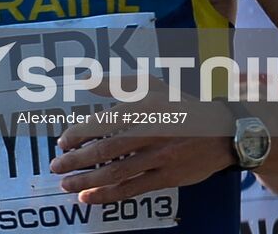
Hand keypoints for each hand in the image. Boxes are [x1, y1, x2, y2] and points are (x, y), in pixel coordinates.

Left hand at [50, 91, 233, 203]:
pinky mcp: (167, 177)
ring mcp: (159, 157)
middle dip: (76, 160)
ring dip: (86, 180)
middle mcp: (150, 132)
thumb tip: (84, 80)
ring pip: (116, 172)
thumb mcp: (150, 86)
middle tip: (56, 165)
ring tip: (65, 184)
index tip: (62, 141)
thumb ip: (115, 84)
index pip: (103, 122)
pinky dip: (107, 195)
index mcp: (143, 106)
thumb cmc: (178, 105)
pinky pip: (132, 188)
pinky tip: (87, 197)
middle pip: (106, 149)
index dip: (79, 134)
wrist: (221, 131)